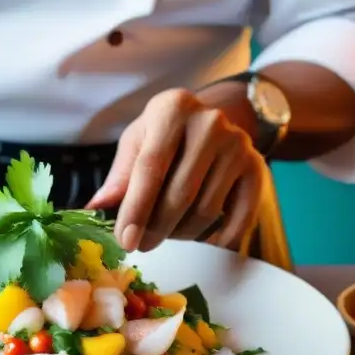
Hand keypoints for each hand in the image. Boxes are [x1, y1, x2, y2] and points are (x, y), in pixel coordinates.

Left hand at [87, 88, 265, 251]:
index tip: (125, 241)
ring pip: (206, 210)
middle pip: (180, 193)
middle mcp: (210, 122)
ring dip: (182, 233)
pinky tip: (202, 240)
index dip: (136, 208)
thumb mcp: (137, 142)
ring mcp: (239, 144)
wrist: (212, 120)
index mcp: (173, 109)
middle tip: (142, 245)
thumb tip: (96, 208)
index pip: (151, 167)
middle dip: (157, 228)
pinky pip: (239, 218)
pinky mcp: (257, 168)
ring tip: (168, 232)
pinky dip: (219, 238)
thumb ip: (120, 175)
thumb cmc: (164, 135)